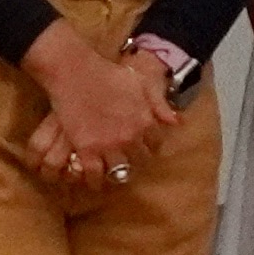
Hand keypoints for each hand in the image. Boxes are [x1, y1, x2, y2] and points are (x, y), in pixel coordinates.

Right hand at [24, 25, 177, 200]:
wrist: (76, 73)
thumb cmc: (109, 74)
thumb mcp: (141, 83)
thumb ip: (159, 104)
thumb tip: (176, 122)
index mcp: (145, 122)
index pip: (155, 144)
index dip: (150, 146)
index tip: (144, 147)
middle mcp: (131, 137)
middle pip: (140, 161)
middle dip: (135, 161)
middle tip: (128, 161)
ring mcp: (109, 146)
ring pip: (119, 172)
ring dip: (117, 174)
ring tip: (112, 173)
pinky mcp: (87, 150)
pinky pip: (95, 175)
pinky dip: (95, 181)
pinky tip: (94, 181)